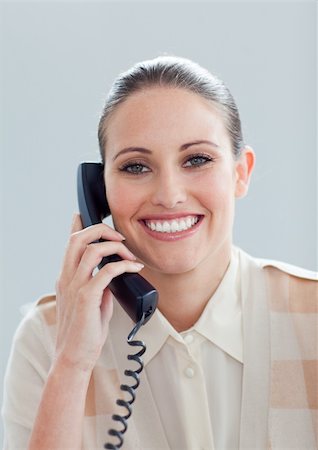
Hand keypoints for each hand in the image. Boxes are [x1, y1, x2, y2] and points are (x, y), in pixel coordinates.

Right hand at [54, 214, 142, 371]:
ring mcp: (75, 286)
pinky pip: (106, 271)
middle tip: (119, 237)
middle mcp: (67, 277)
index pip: (70, 243)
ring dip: (115, 247)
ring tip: (129, 255)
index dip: (77, 225)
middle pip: (78, 238)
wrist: (74, 355)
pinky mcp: (86, 297)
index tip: (83, 215)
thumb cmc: (84, 331)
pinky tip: (134, 268)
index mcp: (66, 277)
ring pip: (92, 249)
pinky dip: (124, 265)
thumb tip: (114, 273)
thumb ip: (99, 284)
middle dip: (101, 230)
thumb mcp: (91, 301)